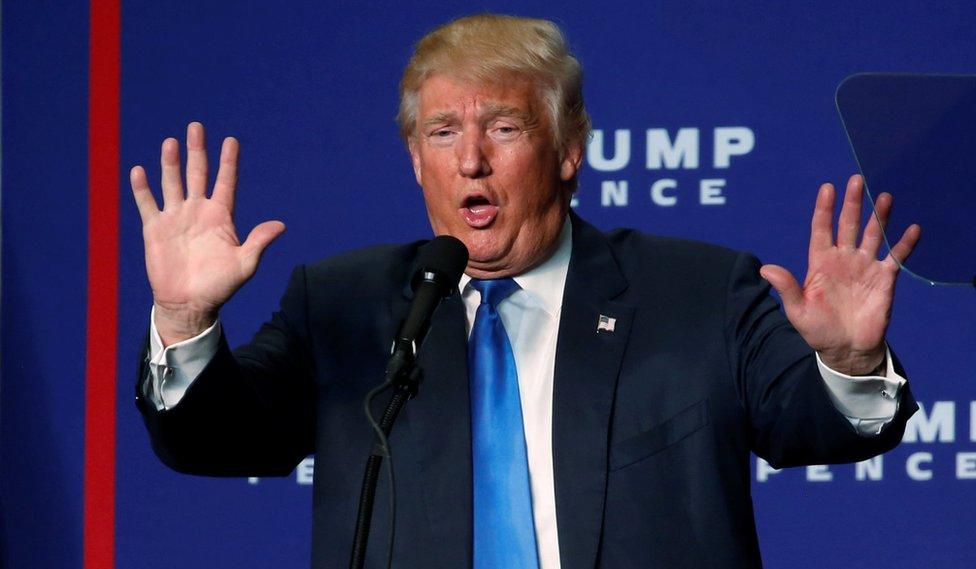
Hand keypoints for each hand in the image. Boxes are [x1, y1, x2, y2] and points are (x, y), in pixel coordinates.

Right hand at [130, 122, 284, 344]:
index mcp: (221, 217)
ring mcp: (176, 218)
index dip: (228, 162)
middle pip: (197, 174)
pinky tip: (139, 170)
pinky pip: (148, 204)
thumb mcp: (244, 264)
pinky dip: (142, 188)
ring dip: (170, 163)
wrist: (190, 304)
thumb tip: (281, 225)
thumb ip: (258, 242)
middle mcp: (198, 211)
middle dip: (197, 151)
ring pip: (172, 183)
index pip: (225, 182)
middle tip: (196, 127)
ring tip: (171, 142)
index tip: (231, 141)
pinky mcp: (155, 229)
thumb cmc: (220, 286)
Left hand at [759, 174, 919, 374]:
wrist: (845, 350)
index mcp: (820, 264)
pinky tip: (913, 228)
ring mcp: (865, 267)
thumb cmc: (817, 330)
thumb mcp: (797, 310)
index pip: (822, 230)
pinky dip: (904, 244)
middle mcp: (843, 260)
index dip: (824, 209)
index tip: (827, 187)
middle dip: (852, 203)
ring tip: (885, 196)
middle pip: (848, 225)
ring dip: (879, 216)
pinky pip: (896, 257)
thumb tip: (765, 268)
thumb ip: (786, 287)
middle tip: (857, 180)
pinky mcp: (884, 280)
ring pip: (873, 235)